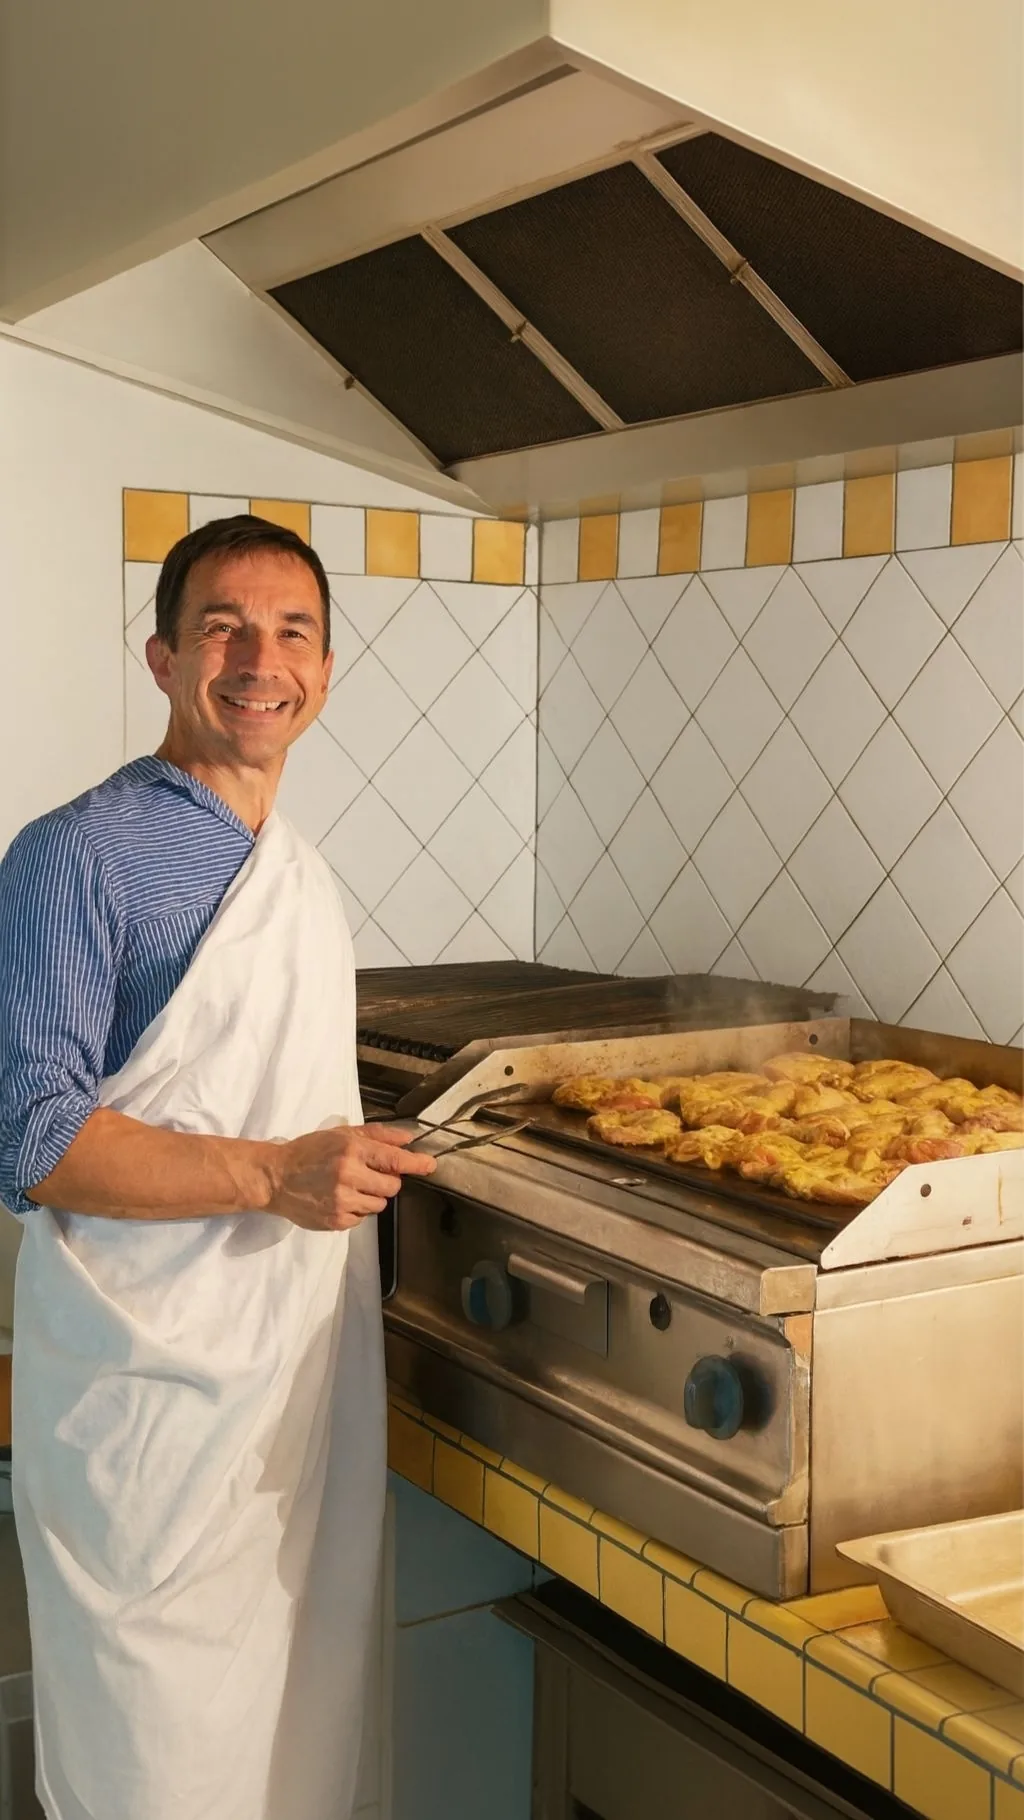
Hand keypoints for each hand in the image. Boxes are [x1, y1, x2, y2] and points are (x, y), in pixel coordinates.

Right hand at [266, 1123, 435, 1230]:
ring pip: (379, 1204)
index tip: (430, 1166)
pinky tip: (339, 1199)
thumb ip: (377, 1135)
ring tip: (349, 1187)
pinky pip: (362, 1219)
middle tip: (368, 1175)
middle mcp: (349, 1175)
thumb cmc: (310, 1151)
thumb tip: (408, 1140)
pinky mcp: (336, 1221)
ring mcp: (342, 1201)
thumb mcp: (341, 1134)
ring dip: (371, 1197)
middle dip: (386, 1181)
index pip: (394, 1159)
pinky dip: (356, 1210)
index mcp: (351, 1150)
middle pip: (392, 1187)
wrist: (275, 1177)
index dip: (415, 1163)